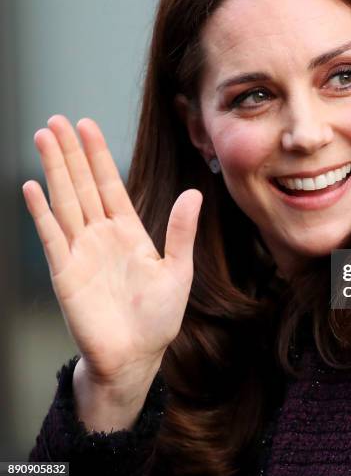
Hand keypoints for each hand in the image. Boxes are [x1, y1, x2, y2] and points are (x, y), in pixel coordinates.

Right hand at [22, 115, 201, 386]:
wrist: (135, 355)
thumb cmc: (158, 317)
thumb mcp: (177, 270)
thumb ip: (181, 231)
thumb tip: (194, 193)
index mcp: (128, 231)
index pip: (109, 184)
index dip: (98, 155)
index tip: (87, 126)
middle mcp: (101, 235)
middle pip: (82, 185)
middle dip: (70, 152)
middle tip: (56, 120)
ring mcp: (81, 251)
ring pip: (64, 201)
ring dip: (53, 170)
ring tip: (43, 139)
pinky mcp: (66, 272)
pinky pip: (51, 236)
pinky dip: (41, 212)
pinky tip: (31, 187)